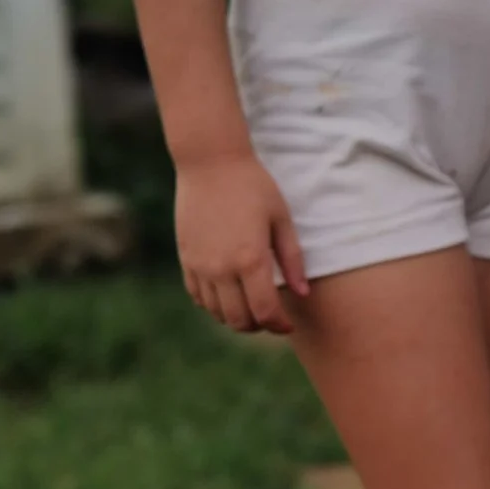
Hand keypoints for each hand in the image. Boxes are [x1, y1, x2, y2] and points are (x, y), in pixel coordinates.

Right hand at [175, 153, 308, 333]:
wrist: (210, 162)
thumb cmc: (253, 186)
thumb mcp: (281, 218)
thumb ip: (293, 259)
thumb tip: (303, 294)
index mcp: (251, 259)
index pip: (265, 311)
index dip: (279, 325)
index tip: (288, 325)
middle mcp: (222, 268)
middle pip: (239, 320)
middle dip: (259, 326)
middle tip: (271, 318)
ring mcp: (200, 265)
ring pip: (217, 312)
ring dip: (236, 318)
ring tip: (251, 307)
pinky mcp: (186, 259)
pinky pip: (198, 296)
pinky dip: (214, 305)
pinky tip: (229, 295)